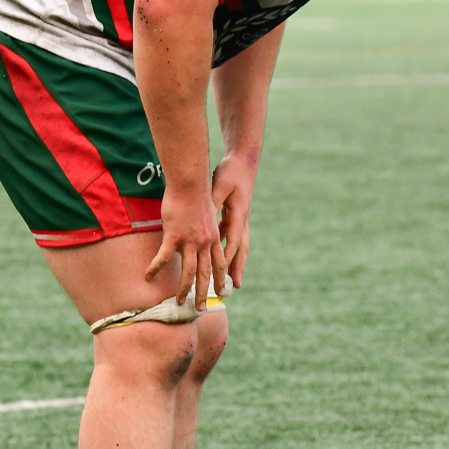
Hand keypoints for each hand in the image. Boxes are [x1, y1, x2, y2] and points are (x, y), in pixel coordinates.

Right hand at [146, 182, 227, 307]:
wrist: (190, 183)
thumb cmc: (196, 194)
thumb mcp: (207, 214)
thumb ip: (205, 229)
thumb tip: (200, 235)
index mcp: (214, 237)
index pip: (220, 264)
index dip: (220, 279)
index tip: (221, 293)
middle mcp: (205, 243)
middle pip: (206, 274)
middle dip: (204, 293)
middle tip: (201, 308)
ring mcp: (190, 241)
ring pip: (189, 272)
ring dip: (183, 289)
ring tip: (178, 302)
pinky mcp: (174, 236)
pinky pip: (164, 257)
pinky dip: (156, 268)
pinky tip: (148, 276)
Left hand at [211, 150, 257, 287]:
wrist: (243, 161)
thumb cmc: (231, 172)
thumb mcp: (220, 185)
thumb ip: (212, 203)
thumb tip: (205, 220)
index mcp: (239, 214)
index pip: (234, 240)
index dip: (229, 258)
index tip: (224, 274)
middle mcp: (242, 220)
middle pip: (241, 249)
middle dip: (237, 268)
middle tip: (235, 287)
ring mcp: (241, 219)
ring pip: (239, 246)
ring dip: (234, 263)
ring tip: (232, 281)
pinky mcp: (237, 216)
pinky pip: (233, 238)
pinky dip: (229, 250)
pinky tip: (222, 259)